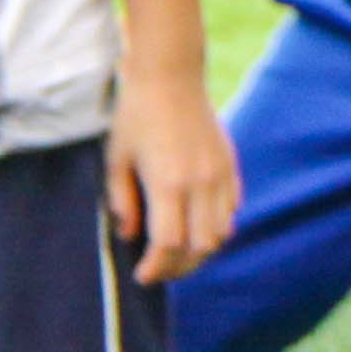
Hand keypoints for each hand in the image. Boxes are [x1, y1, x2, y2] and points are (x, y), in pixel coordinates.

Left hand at [108, 56, 237, 284]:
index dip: (156, 267)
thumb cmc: (136, 117)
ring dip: (201, 250)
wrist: (171, 76)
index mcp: (168, 182)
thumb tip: (130, 234)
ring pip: (222, 231)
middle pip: (200, 246)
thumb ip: (122, 202)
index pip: (169, 244)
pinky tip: (197, 224)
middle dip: (178, 267)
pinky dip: (218, 225)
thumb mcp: (117, 160)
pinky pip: (233, 208)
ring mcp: (220, 173)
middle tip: (158, 270)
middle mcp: (200, 182)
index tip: (141, 275)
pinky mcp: (230, 164)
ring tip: (179, 253)